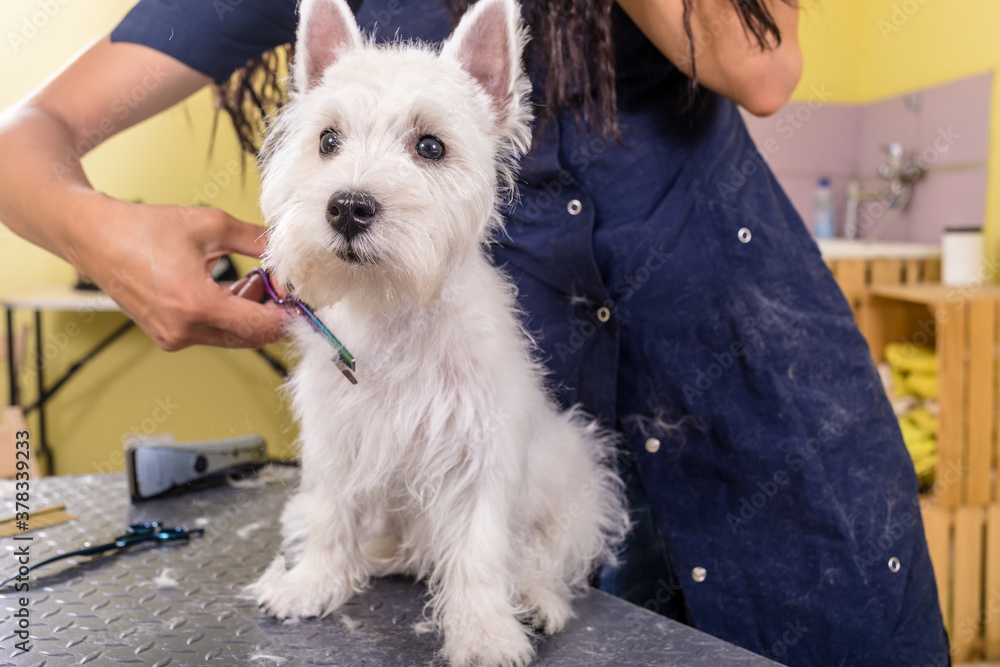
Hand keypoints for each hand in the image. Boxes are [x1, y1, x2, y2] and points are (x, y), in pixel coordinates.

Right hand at [75, 199, 288, 350]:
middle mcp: (184, 330)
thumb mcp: (211, 225)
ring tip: (246, 279)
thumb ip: (256, 241)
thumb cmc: (144, 229)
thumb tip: (284, 251)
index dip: (287, 313)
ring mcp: (172, 338)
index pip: (262, 326)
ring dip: (248, 314)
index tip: (297, 297)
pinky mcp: (166, 337)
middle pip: (250, 337)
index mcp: (197, 305)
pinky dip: (226, 316)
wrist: (93, 236)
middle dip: (269, 313)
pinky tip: (225, 287)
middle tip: (274, 284)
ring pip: (232, 337)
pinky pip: (211, 334)